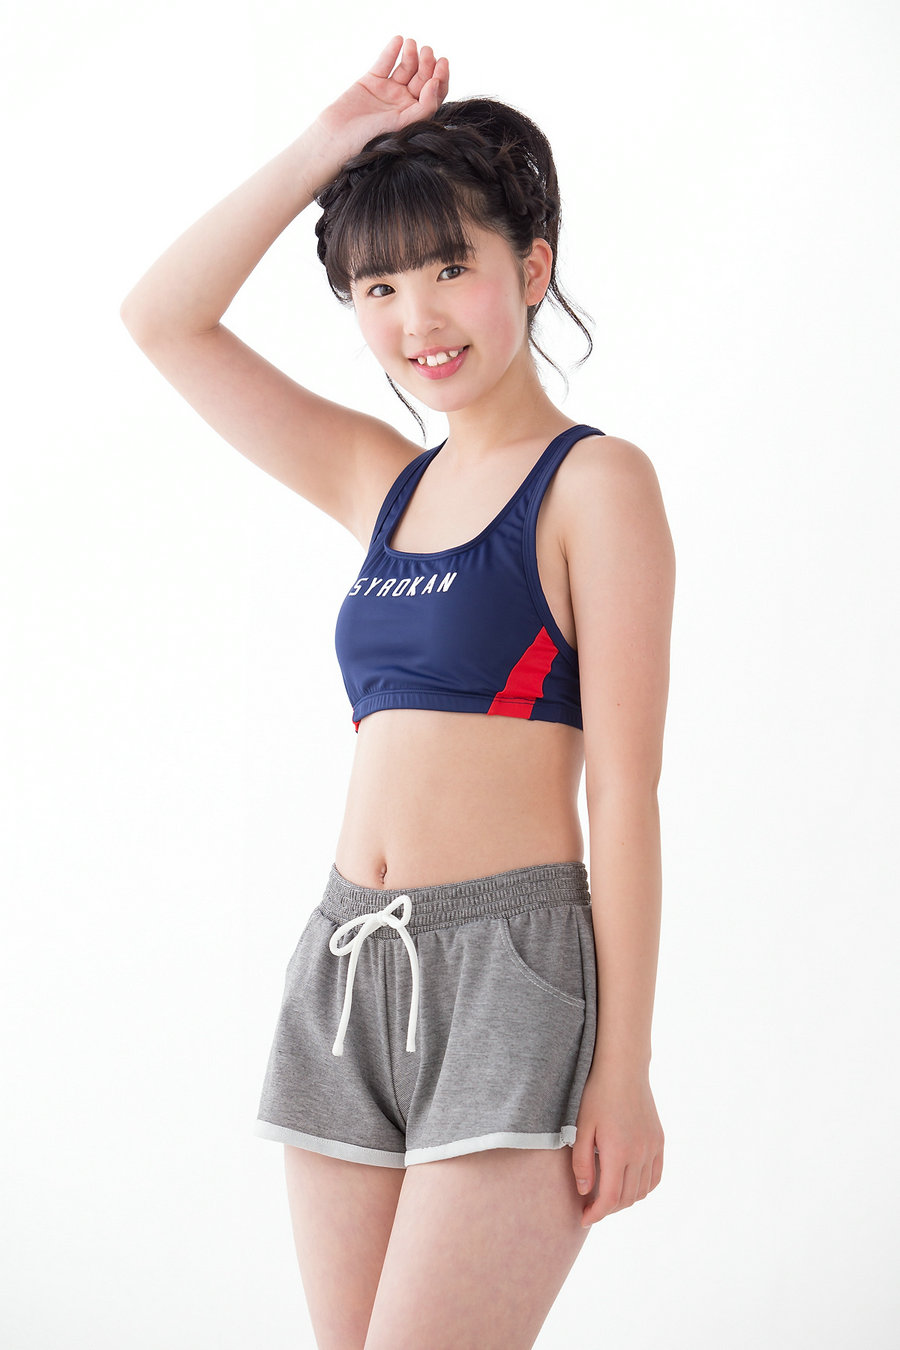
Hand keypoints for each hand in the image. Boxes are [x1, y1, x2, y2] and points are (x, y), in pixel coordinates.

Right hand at [317, 36, 449, 157]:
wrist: (338, 139)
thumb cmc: (371, 140)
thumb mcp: (403, 126)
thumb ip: (424, 107)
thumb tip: (436, 82)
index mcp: (414, 116)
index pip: (433, 93)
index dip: (440, 77)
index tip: (442, 64)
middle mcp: (403, 103)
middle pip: (422, 78)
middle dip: (427, 63)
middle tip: (427, 52)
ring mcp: (388, 91)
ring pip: (405, 68)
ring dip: (412, 55)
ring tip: (412, 45)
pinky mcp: (371, 81)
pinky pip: (385, 63)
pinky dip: (392, 51)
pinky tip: (398, 40)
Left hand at [571, 1064, 664, 1226]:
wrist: (623, 1068)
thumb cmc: (596, 1093)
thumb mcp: (581, 1127)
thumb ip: (582, 1162)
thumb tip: (584, 1191)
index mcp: (619, 1151)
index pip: (610, 1198)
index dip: (596, 1213)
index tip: (583, 1218)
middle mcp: (640, 1153)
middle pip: (627, 1198)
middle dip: (608, 1209)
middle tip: (591, 1207)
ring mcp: (653, 1147)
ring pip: (643, 1190)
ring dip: (625, 1200)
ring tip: (607, 1195)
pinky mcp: (659, 1140)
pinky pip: (655, 1176)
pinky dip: (643, 1187)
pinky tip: (629, 1184)